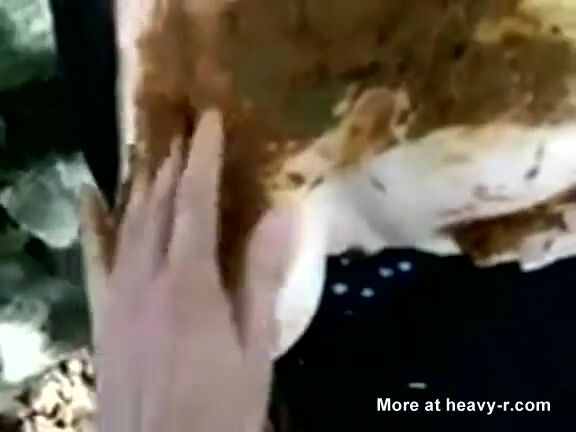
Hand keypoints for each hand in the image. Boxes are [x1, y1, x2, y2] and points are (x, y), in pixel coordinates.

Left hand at [80, 110, 294, 431]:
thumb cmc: (220, 407)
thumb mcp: (254, 349)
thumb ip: (261, 280)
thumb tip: (281, 215)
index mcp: (190, 284)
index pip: (195, 203)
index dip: (203, 159)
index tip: (210, 122)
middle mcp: (147, 279)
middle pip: (158, 207)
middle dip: (172, 164)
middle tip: (184, 130)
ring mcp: (120, 296)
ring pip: (127, 224)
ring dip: (142, 185)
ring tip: (153, 155)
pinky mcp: (104, 316)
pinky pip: (96, 258)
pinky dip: (95, 223)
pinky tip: (91, 200)